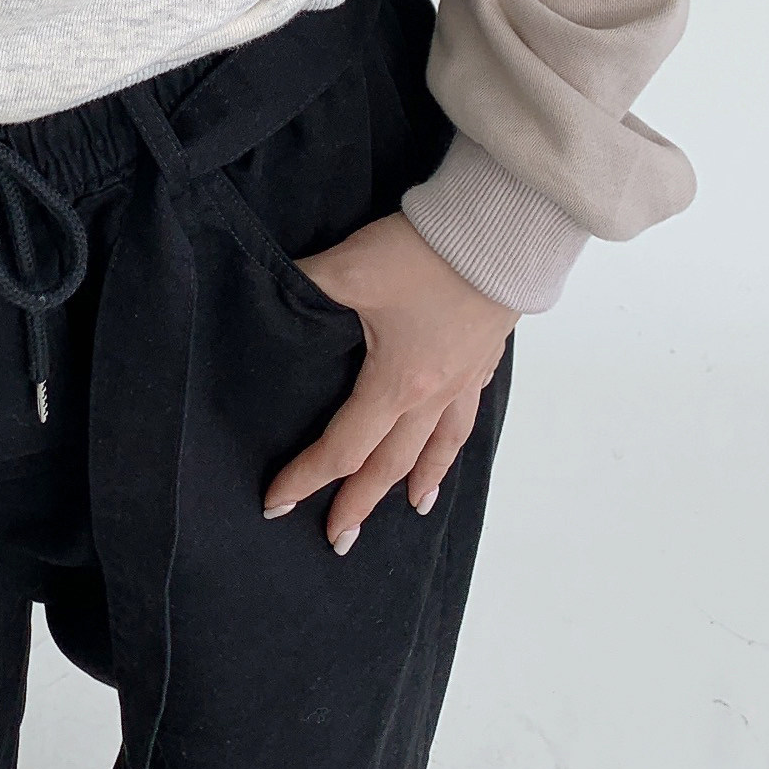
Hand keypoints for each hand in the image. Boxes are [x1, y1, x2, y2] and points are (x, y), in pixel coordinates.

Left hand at [262, 212, 517, 551]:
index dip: (306, 478)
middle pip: (390, 464)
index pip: (343, 448)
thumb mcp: (349, 267)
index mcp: (396, 384)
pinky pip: (468, 414)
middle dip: (360, 503)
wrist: (503, 230)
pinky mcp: (484, 356)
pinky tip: (451, 441)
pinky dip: (455, 440)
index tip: (277, 503)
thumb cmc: (428, 253)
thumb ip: (302, 284)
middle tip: (338, 538)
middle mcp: (433, 393)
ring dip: (420, 480)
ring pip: (438, 446)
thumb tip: (265, 289)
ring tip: (414, 507)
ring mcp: (464, 378)